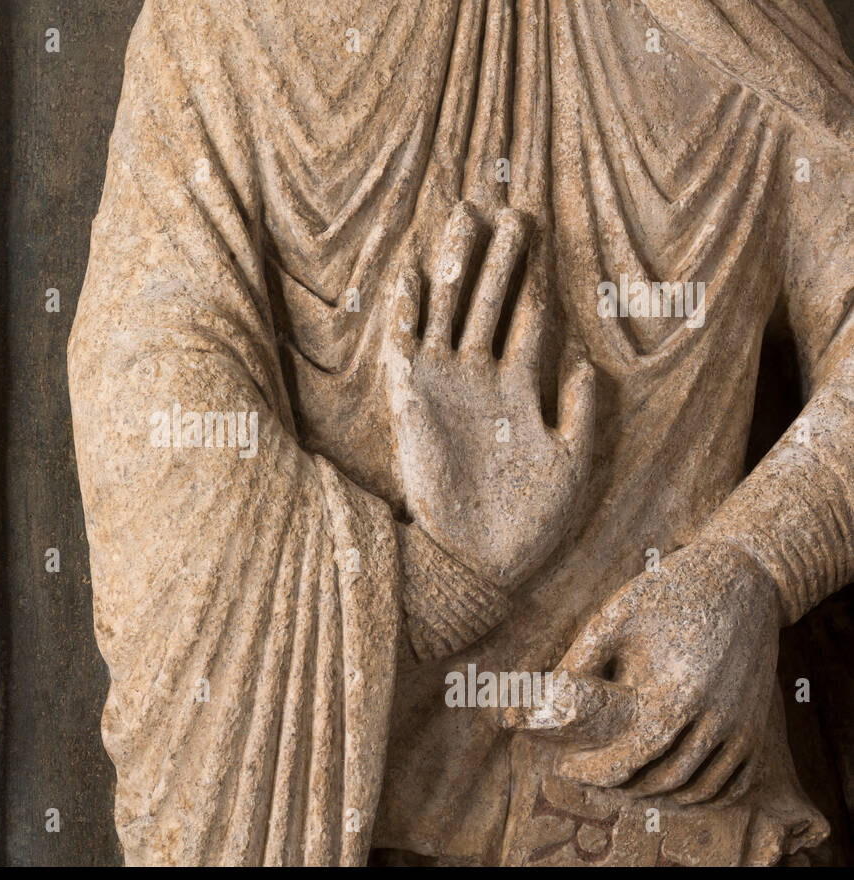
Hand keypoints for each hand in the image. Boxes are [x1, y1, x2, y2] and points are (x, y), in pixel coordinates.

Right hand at [386, 202, 595, 587]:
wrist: (479, 558)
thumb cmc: (531, 517)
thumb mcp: (572, 462)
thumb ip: (578, 410)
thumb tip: (586, 360)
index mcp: (522, 385)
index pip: (528, 316)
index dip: (533, 274)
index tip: (538, 229)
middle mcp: (482, 377)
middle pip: (489, 300)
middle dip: (497, 256)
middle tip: (505, 208)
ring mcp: (446, 386)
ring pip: (449, 312)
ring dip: (455, 267)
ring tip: (463, 217)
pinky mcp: (413, 402)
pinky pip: (406, 348)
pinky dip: (407, 313)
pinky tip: (412, 275)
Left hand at [512, 540, 780, 804]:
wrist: (743, 578)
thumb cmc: (670, 593)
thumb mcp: (616, 617)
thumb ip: (580, 660)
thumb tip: (540, 693)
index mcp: (678, 695)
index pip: (632, 758)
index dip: (596, 771)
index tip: (569, 767)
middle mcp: (716, 719)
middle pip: (664, 780)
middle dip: (623, 786)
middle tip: (591, 776)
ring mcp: (743, 727)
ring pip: (700, 788)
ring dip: (660, 795)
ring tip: (625, 783)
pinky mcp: (758, 726)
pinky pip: (735, 782)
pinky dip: (704, 794)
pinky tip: (673, 787)